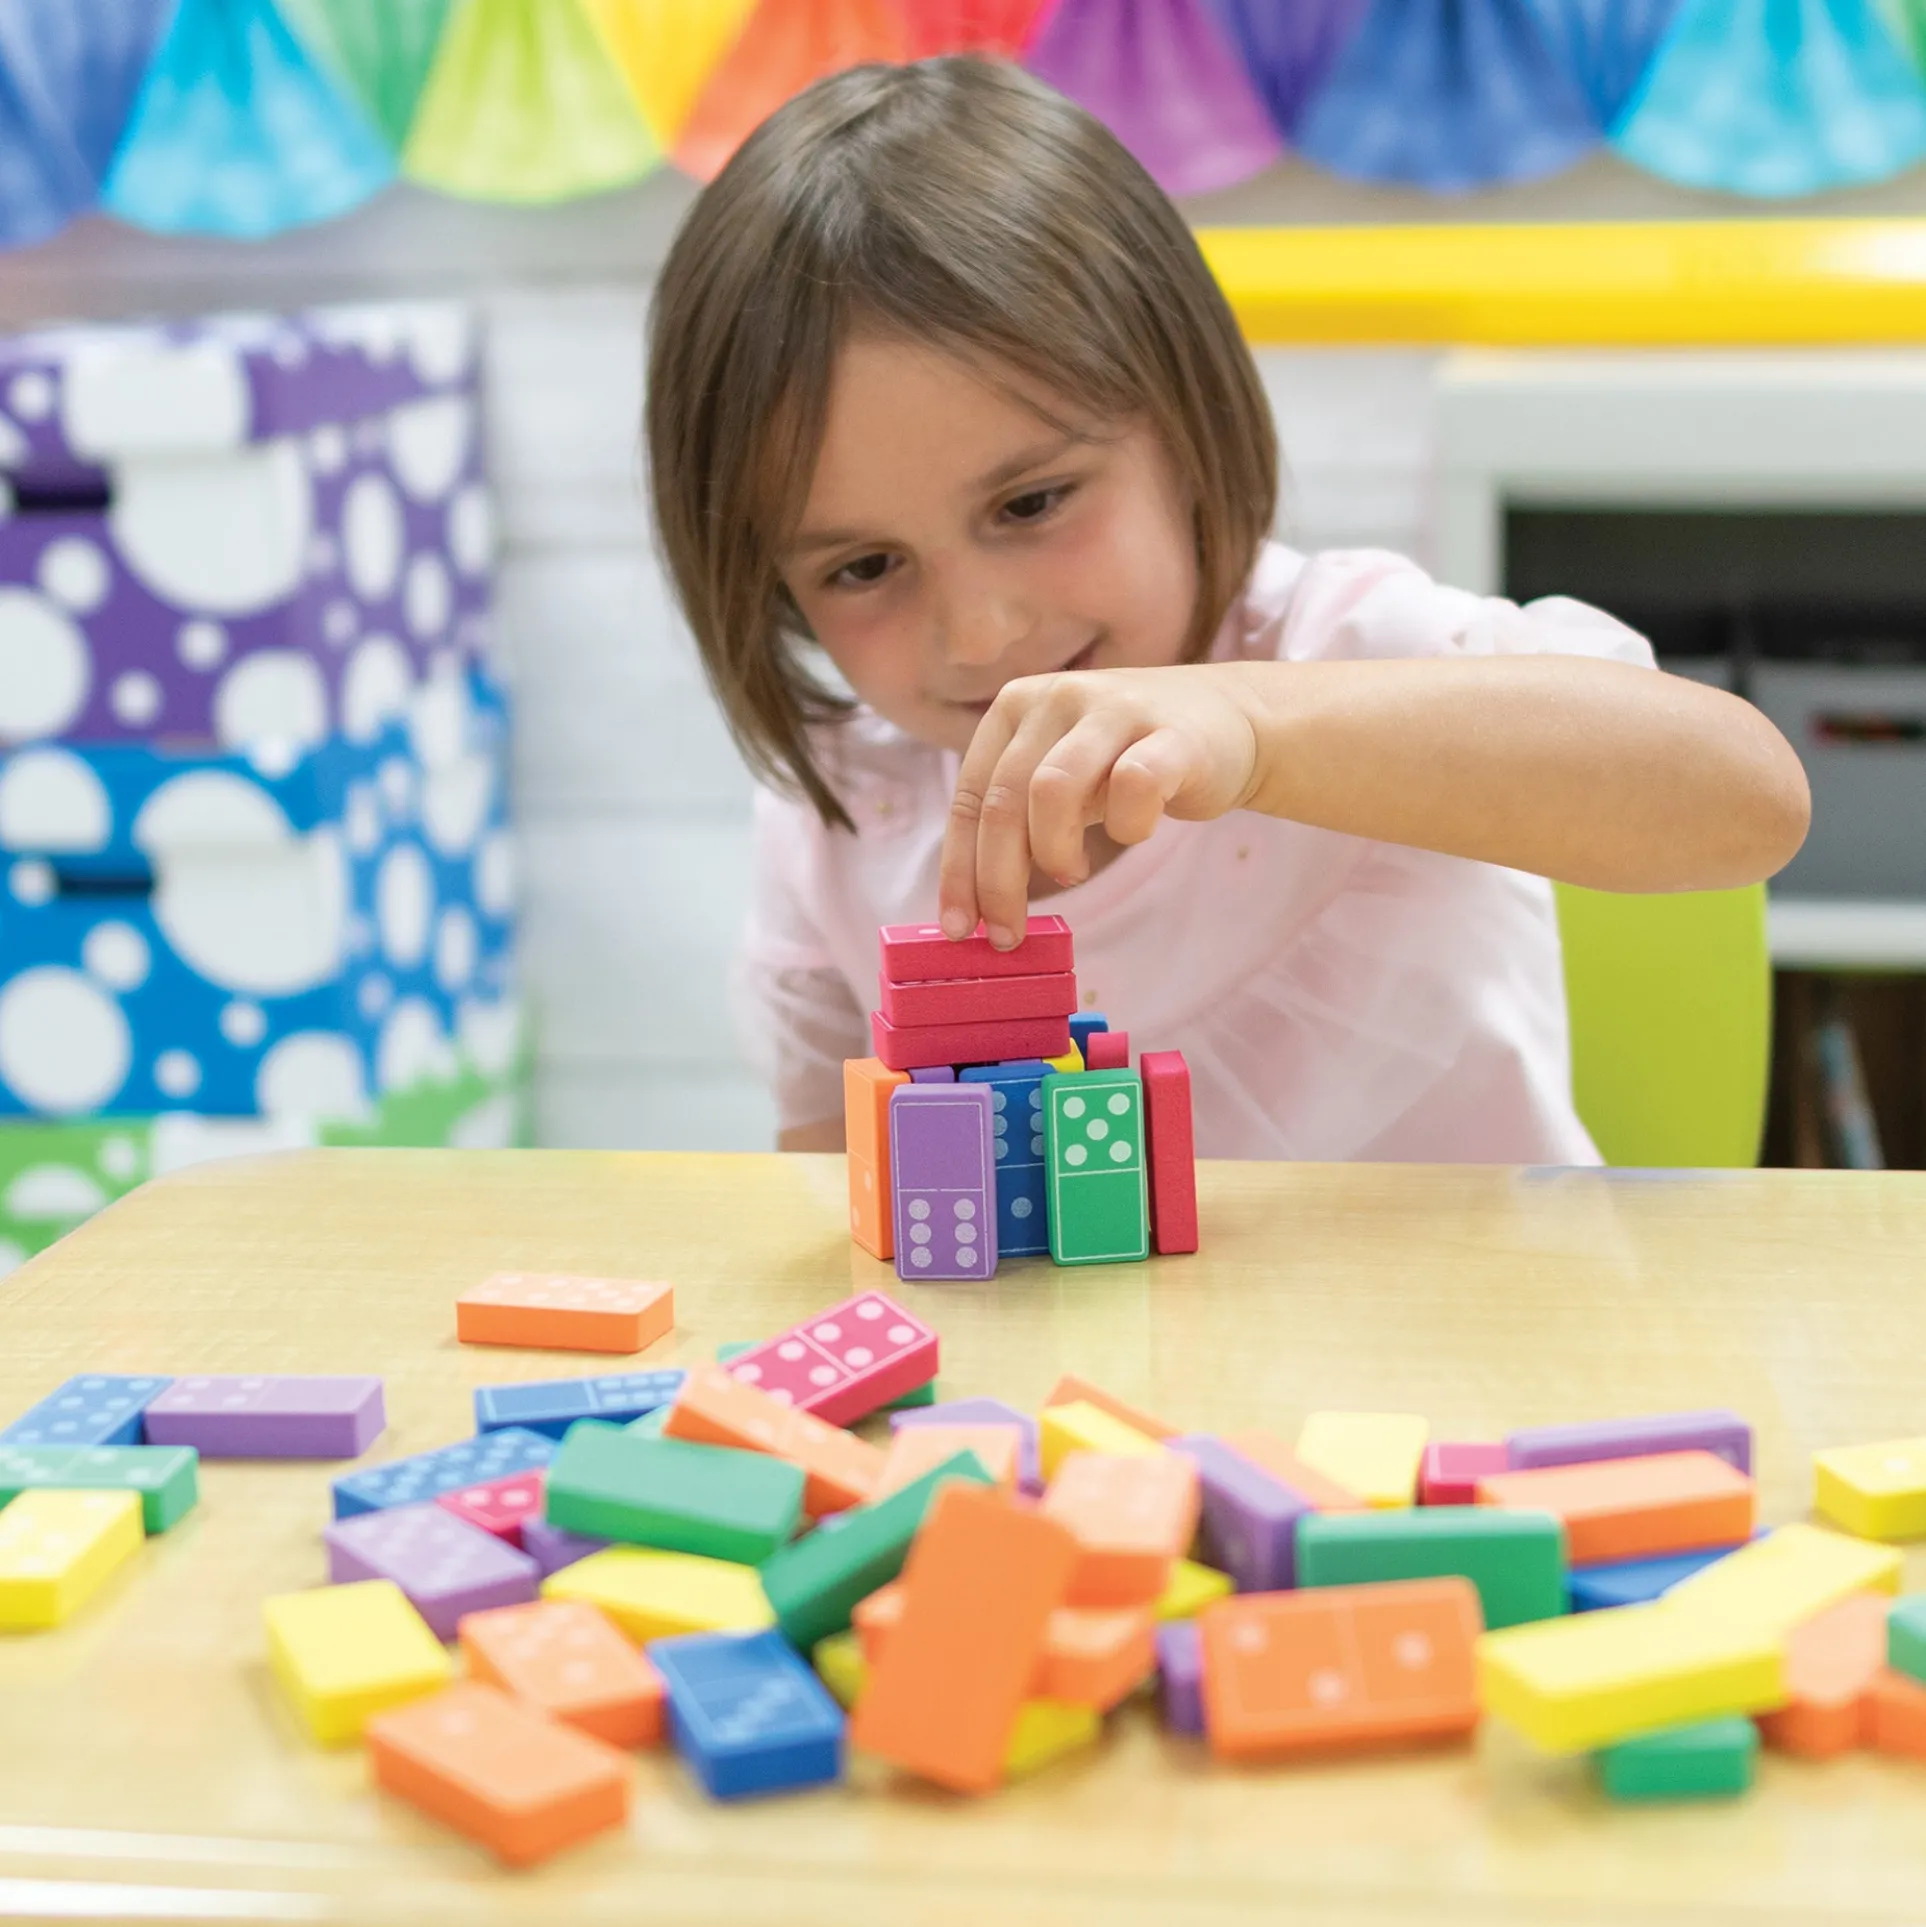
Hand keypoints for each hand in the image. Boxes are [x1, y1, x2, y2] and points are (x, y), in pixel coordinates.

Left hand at [938, 663, 1263, 945]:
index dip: (959, 869)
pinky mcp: (1171, 734)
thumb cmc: (1132, 761)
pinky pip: (1132, 787)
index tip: (958, 928)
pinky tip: (1132, 832)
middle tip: (1007, 934)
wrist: (1231, 722)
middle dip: (998, 881)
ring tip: (1070, 870)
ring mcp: (1114, 709)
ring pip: (1052, 790)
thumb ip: (1019, 821)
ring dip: (1052, 851)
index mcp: (1016, 706)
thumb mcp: (1064, 778)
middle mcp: (1057, 698)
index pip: (970, 797)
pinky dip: (1126, 827)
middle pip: (1004, 801)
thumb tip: (975, 907)